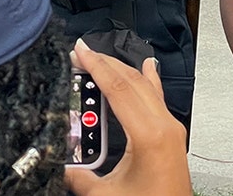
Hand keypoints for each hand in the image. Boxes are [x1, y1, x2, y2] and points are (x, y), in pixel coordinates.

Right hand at [63, 41, 190, 195]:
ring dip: (122, 71)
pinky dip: (149, 80)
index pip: (118, 88)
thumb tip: (60, 164)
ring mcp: (172, 130)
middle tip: (83, 53)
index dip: (96, 65)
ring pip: (146, 87)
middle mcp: (165, 126)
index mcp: (149, 135)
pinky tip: (149, 67)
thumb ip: (78, 176)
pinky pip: (158, 99)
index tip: (80, 51)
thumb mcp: (104, 194)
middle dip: (105, 63)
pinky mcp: (172, 137)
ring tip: (102, 58)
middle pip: (132, 81)